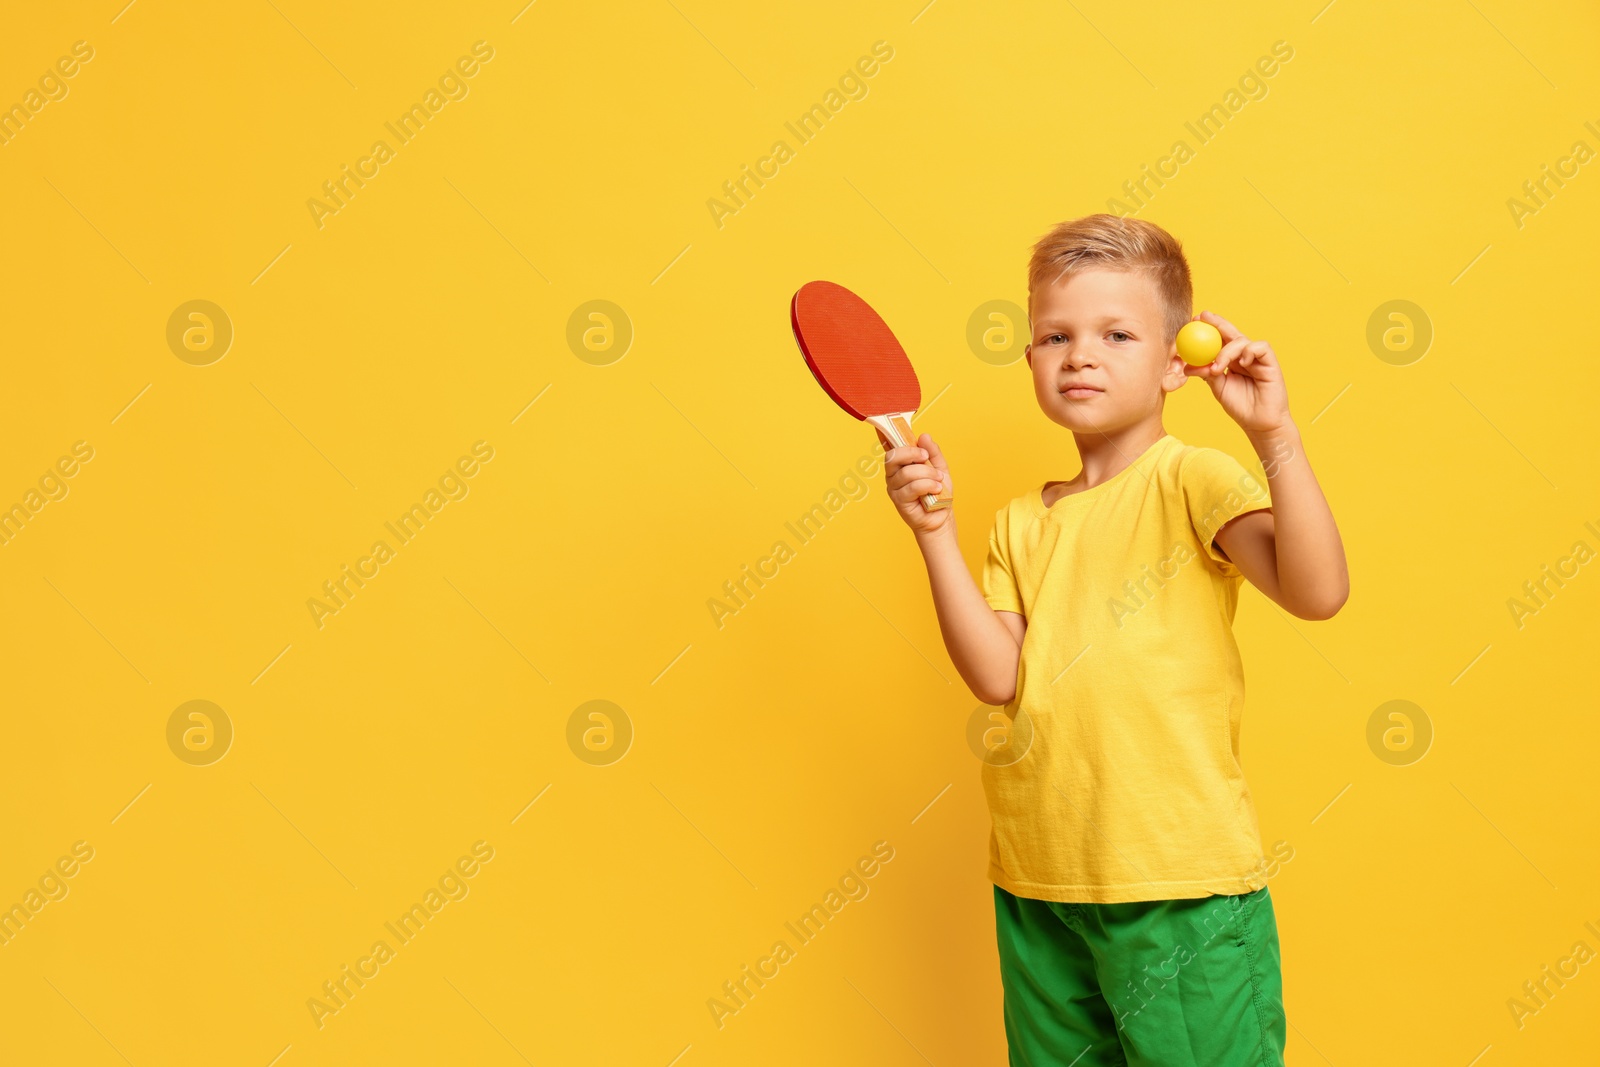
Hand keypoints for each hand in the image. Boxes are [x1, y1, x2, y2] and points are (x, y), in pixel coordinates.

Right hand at [880, 431, 953, 535]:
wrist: (942, 515)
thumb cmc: (937, 492)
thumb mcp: (939, 467)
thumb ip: (932, 452)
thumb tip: (924, 436)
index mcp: (901, 463)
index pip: (889, 445)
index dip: (884, 433)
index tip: (883, 420)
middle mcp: (893, 473)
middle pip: (893, 456)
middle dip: (912, 453)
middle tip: (926, 457)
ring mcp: (894, 488)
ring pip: (907, 472)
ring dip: (927, 474)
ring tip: (938, 481)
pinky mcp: (899, 501)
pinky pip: (911, 487)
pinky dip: (927, 486)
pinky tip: (935, 489)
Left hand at [1184, 311, 1291, 435]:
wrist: (1259, 424)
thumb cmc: (1241, 406)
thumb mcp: (1218, 388)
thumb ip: (1207, 374)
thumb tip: (1187, 366)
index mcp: (1231, 361)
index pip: (1219, 340)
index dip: (1208, 329)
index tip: (1193, 321)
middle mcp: (1244, 356)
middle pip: (1231, 333)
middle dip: (1217, 323)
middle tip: (1203, 317)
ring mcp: (1257, 359)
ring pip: (1242, 341)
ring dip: (1226, 351)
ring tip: (1218, 367)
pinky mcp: (1270, 363)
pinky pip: (1260, 347)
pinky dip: (1249, 351)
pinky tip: (1241, 363)